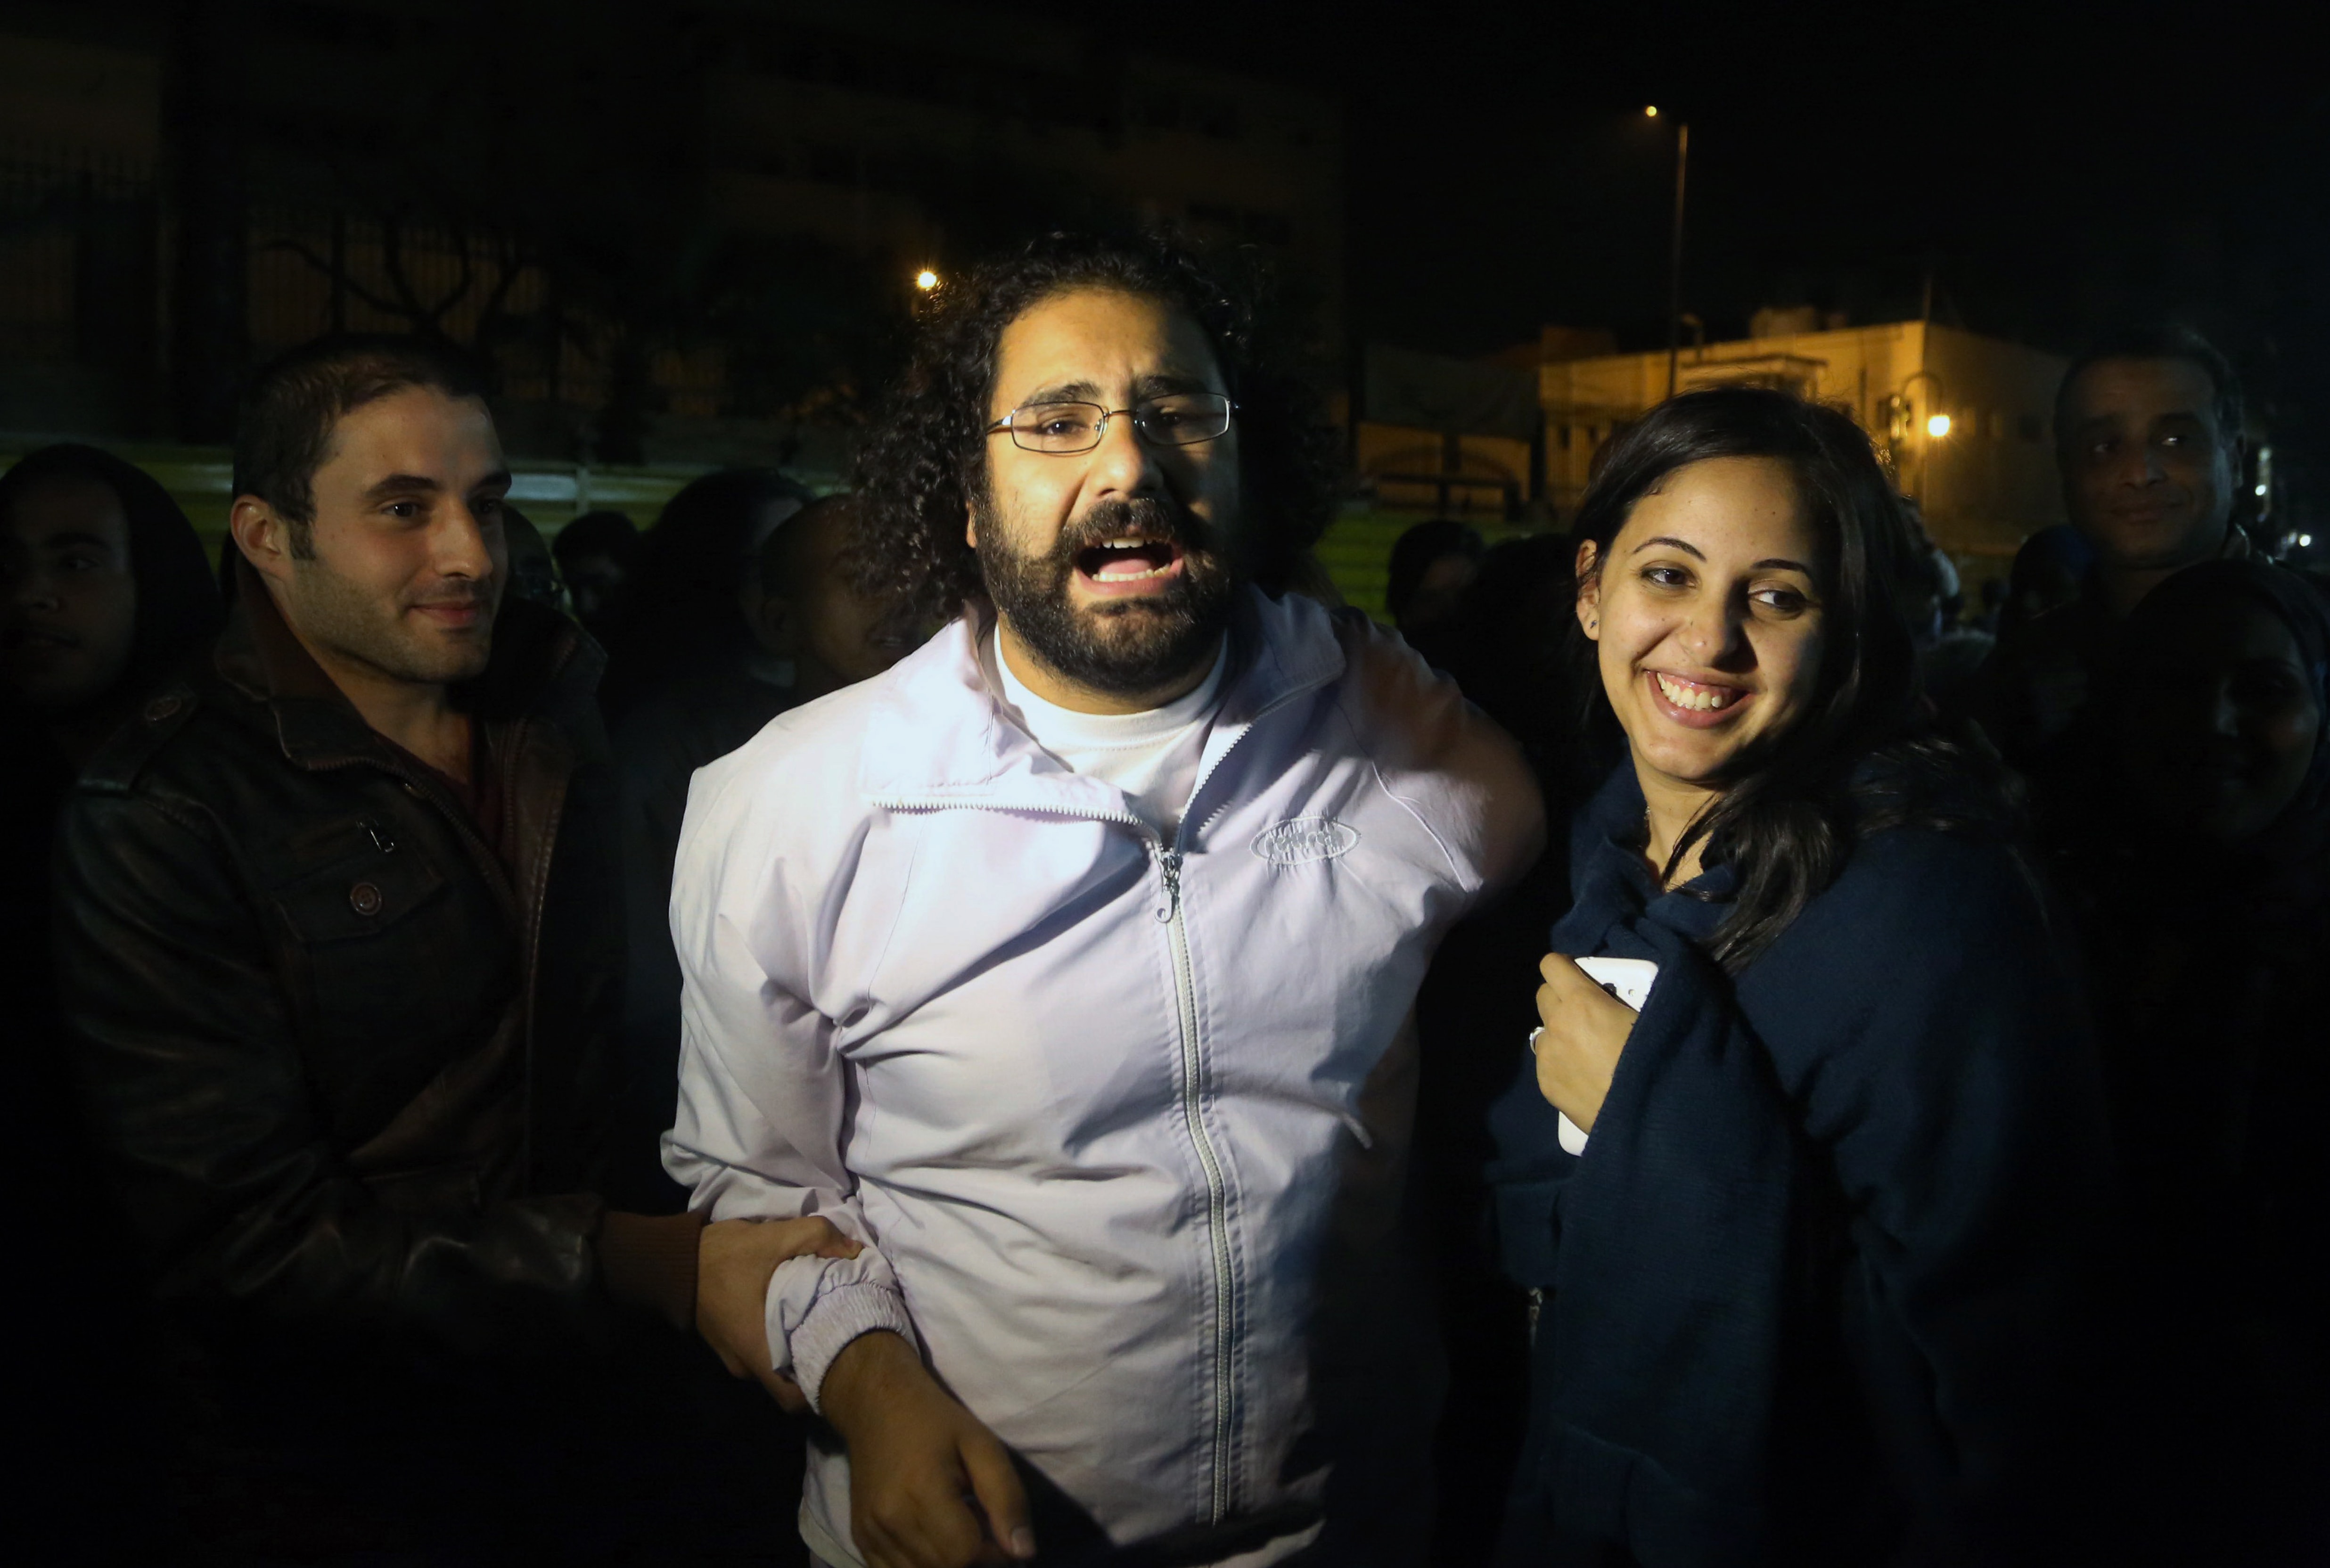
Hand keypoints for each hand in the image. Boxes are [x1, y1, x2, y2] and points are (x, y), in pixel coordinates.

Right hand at [697, 1215, 860, 1411]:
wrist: (673, 1260)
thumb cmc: (721, 1257)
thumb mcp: (773, 1237)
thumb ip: (817, 1237)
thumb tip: (855, 1250)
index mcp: (756, 1351)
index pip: (794, 1399)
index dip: (821, 1388)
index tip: (844, 1366)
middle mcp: (744, 1364)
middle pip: (788, 1379)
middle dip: (815, 1360)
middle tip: (841, 1334)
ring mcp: (732, 1357)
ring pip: (775, 1364)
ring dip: (796, 1347)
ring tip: (822, 1320)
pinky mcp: (727, 1344)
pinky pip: (761, 1351)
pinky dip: (779, 1338)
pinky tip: (795, 1314)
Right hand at [821, 1330, 1034, 1567]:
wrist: (875, 1405)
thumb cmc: (935, 1421)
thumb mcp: (982, 1445)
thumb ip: (1006, 1498)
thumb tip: (1023, 1553)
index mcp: (921, 1491)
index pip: (964, 1553)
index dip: (991, 1551)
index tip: (996, 1528)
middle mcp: (889, 1520)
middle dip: (972, 1559)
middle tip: (979, 1526)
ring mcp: (869, 1533)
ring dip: (946, 1562)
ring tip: (956, 1529)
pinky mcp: (860, 1539)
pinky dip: (920, 1565)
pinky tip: (931, 1538)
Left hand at [1533, 952, 1637, 1133]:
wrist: (1645, 1114)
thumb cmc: (1653, 1058)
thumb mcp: (1645, 1014)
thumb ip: (1624, 994)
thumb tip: (1616, 990)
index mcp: (1581, 1000)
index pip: (1552, 965)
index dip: (1564, 967)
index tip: (1577, 974)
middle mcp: (1557, 1024)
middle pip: (1544, 995)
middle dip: (1562, 997)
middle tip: (1587, 1011)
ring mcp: (1548, 1055)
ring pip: (1543, 1030)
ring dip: (1560, 1031)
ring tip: (1588, 1049)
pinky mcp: (1545, 1083)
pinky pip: (1546, 1060)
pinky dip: (1559, 1060)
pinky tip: (1583, 1075)